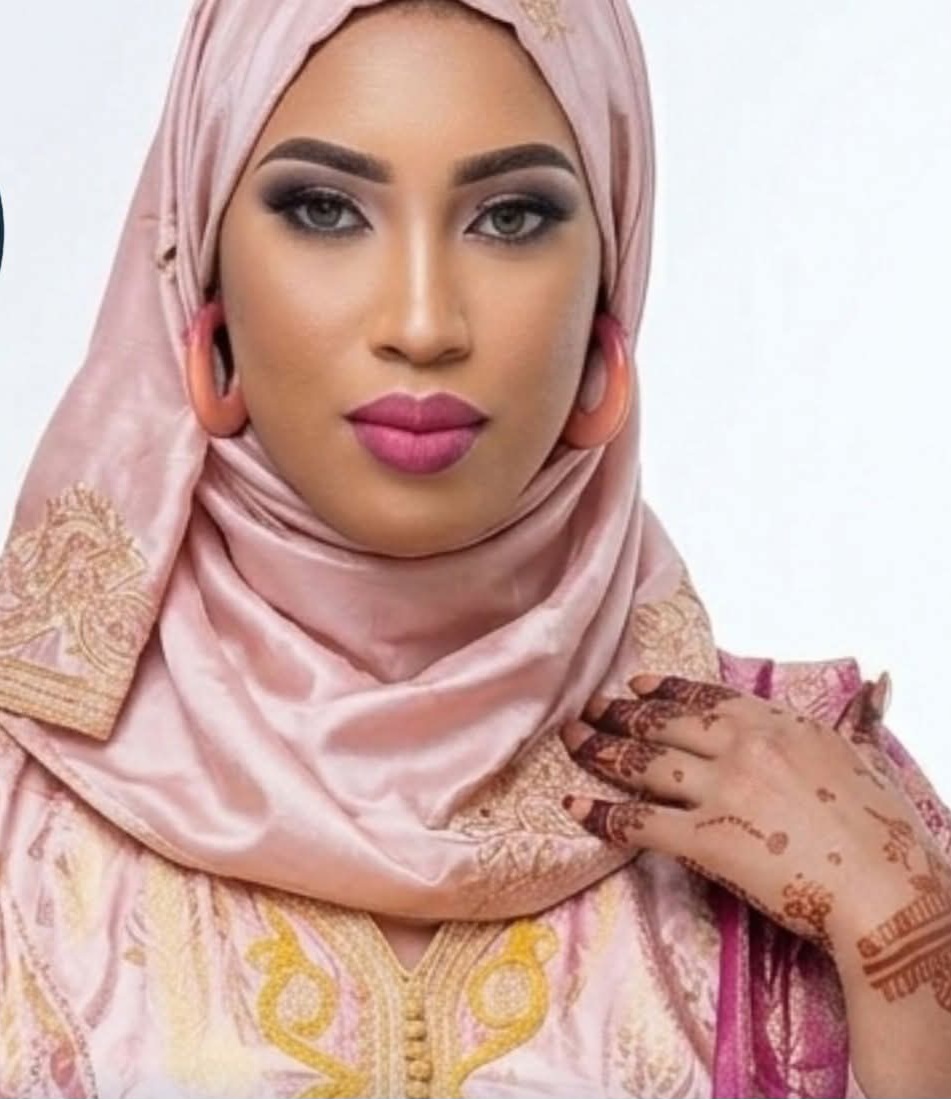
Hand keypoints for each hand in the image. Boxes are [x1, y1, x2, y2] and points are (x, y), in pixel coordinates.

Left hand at [561, 673, 948, 977]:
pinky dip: (599, 813)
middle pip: (663, 724)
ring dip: (599, 750)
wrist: (884, 887)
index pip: (706, 697)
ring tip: (571, 741)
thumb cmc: (884, 828)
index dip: (666, 689)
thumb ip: (860, 717)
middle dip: (619, 715)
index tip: (637, 684)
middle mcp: (739, 747)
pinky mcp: (703, 839)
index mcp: (775, 723)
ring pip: (642, 763)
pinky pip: (637, 822)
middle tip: (588, 710)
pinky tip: (572, 805)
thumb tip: (879, 683)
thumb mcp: (869, 755)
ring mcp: (718, 790)